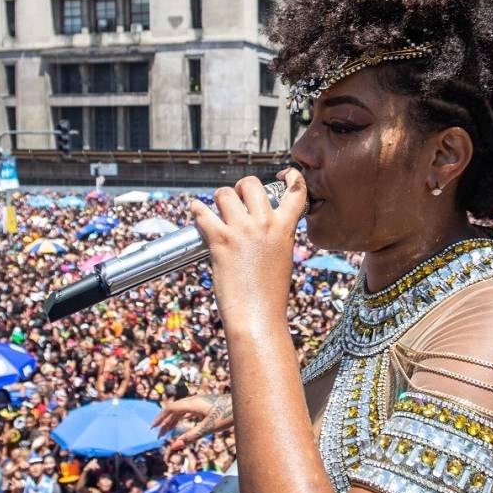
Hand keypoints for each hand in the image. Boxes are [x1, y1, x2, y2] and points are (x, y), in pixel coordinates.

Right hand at [152, 394, 233, 449]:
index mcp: (192, 403)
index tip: (153, 428)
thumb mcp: (207, 429)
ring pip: (182, 410)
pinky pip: (189, 410)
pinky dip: (183, 417)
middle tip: (159, 435)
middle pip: (174, 410)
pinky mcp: (207, 404)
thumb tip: (173, 446)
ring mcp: (201, 401)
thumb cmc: (227, 415)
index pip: (170, 409)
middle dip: (165, 422)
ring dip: (174, 420)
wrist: (244, 405)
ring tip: (168, 431)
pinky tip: (183, 421)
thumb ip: (190, 437)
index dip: (160, 418)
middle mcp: (195, 400)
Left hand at [190, 171, 305, 332]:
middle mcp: (264, 224)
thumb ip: (275, 237)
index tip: (283, 175)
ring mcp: (242, 231)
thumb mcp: (282, 259)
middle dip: (240, 188)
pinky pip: (202, 212)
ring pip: (224, 194)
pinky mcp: (219, 240)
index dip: (291, 177)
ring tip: (214, 209)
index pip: (296, 191)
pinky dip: (196, 210)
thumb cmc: (269, 295)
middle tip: (234, 200)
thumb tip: (260, 227)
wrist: (258, 317)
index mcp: (285, 228)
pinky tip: (195, 212)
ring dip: (217, 199)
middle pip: (250, 184)